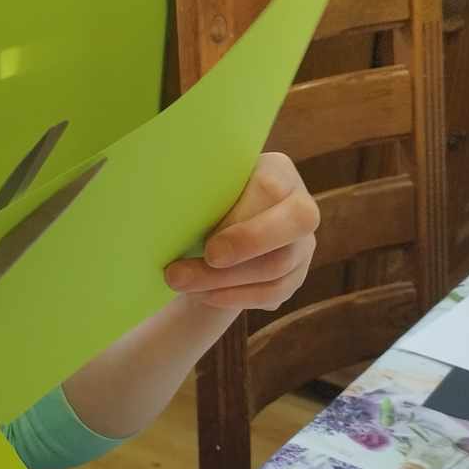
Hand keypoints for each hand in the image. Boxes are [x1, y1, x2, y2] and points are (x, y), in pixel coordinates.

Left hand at [162, 152, 319, 312]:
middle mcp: (300, 205)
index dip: (240, 222)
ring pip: (277, 267)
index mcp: (278, 171)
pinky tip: (202, 294)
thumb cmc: (202, 201)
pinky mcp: (295, 277)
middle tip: (193, 266)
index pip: (269, 189)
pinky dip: (234, 297)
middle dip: (242, 249)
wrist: (212, 232)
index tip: (207, 247)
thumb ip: (198, 192)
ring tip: (181, 282)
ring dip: (224, 281)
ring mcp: (302, 244)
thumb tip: (166, 204)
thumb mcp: (202, 188)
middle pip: (291, 228)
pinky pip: (273, 293)